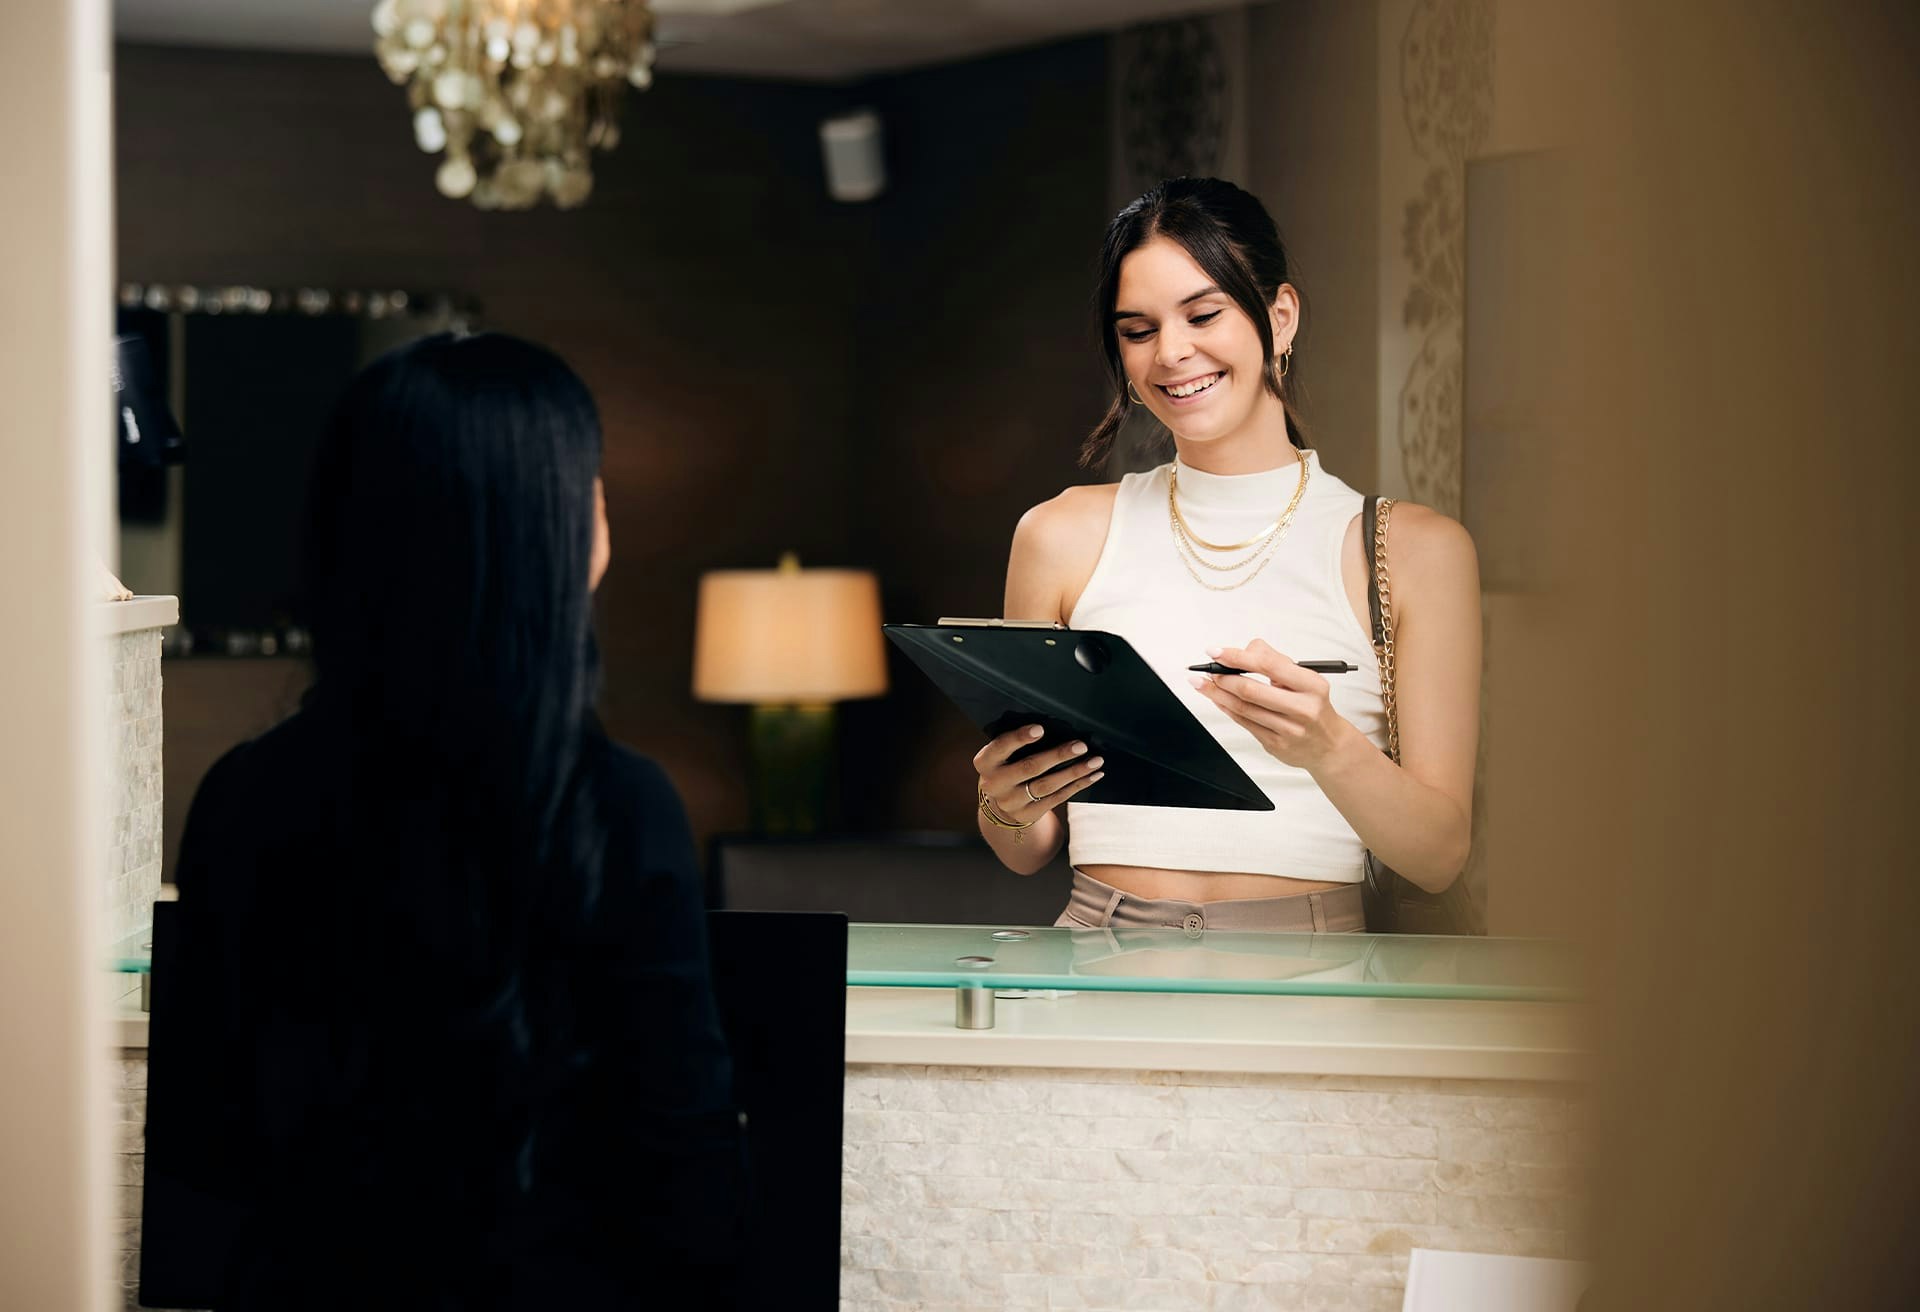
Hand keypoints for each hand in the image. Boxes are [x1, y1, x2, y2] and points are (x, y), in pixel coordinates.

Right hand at [972, 724, 1105, 824]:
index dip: (1020, 738)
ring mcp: (1012, 802)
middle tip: (1081, 746)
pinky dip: (1077, 785)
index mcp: (985, 762)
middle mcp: (995, 783)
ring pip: (1047, 785)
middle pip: (1029, 768)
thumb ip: (1017, 744)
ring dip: (1074, 772)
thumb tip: (1056, 727)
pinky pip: (1057, 798)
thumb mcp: (1002, 755)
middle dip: (1058, 755)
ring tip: (1095, 761)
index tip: (1040, 729)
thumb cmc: (1007, 766)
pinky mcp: (1029, 814)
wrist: (1000, 804)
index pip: (1001, 747)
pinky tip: (1093, 775)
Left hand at [1189, 639, 1352, 770]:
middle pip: (1251, 690)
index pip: (1269, 665)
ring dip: (1217, 693)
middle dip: (1223, 677)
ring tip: (1202, 682)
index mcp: (1312, 686)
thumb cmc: (1313, 705)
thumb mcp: (1305, 678)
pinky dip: (1226, 708)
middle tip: (1207, 668)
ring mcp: (1288, 730)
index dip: (1238, 657)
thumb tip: (1246, 649)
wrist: (1328, 745)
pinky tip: (1217, 699)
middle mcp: (1302, 709)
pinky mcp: (1275, 745)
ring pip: (1243, 708)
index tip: (1217, 651)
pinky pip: (1244, 723)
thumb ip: (1275, 660)